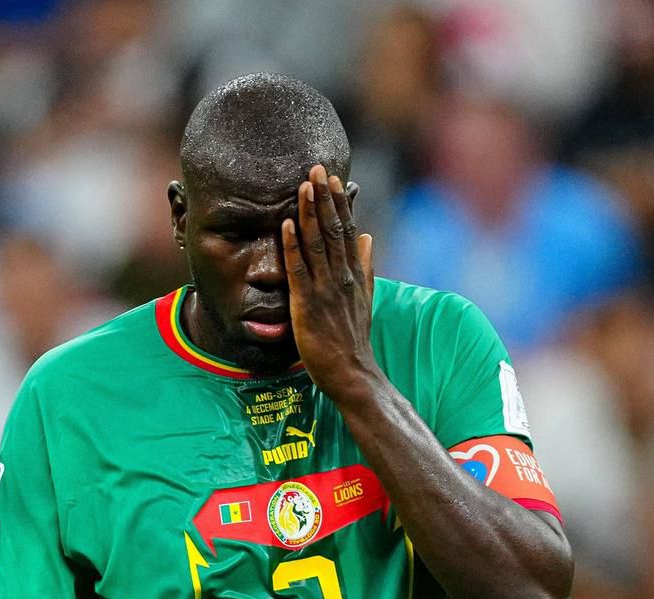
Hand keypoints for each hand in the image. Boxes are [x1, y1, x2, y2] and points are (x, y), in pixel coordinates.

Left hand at [282, 164, 375, 397]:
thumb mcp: (365, 299)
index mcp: (354, 274)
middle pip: (334, 230)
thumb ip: (366, 267)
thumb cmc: (353, 340)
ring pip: (318, 243)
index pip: (347, 230)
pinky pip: (299, 270)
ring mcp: (326, 290)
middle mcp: (342, 277)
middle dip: (324, 198)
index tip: (331, 178)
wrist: (354, 374)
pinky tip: (286, 225)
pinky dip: (292, 246)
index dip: (339, 203)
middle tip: (315, 168)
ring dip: (309, 213)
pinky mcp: (308, 304)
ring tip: (303, 186)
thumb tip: (368, 237)